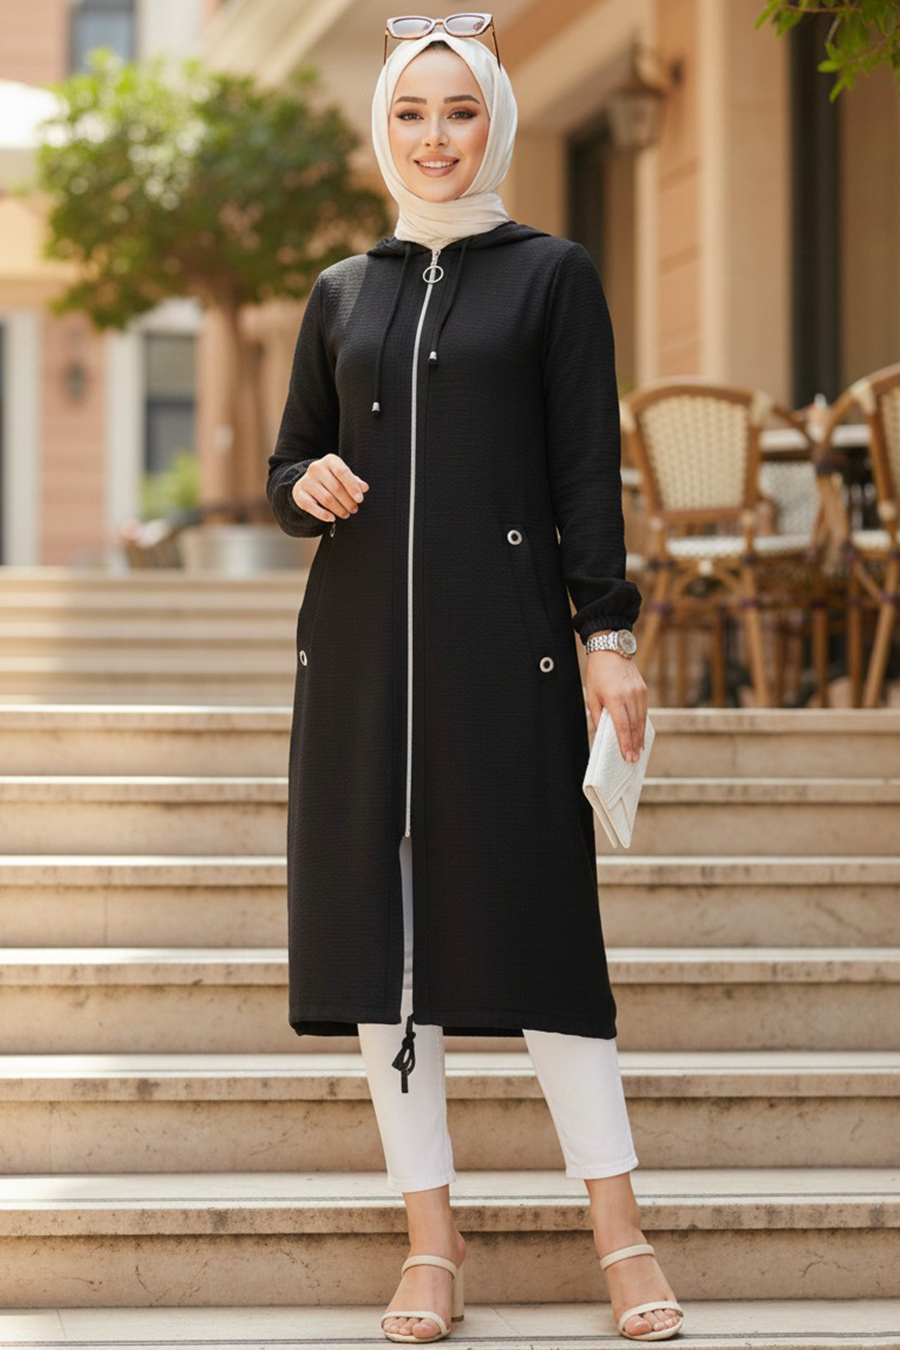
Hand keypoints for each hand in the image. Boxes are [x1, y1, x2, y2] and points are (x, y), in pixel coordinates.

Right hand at [291, 454, 368, 522]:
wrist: (308, 483)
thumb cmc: (332, 479)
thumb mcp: (344, 477)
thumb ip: (355, 481)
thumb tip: (364, 488)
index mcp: (330, 460)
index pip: (343, 472)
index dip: (352, 487)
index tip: (360, 499)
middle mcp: (316, 468)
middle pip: (336, 488)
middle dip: (348, 501)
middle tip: (354, 509)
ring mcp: (306, 481)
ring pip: (327, 499)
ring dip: (339, 509)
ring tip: (346, 514)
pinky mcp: (299, 494)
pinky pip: (312, 507)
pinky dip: (323, 515)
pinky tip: (332, 518)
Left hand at [585, 647, 647, 761]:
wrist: (611, 650)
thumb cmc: (597, 674)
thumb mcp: (591, 695)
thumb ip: (596, 716)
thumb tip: (602, 733)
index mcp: (614, 698)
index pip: (622, 727)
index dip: (625, 744)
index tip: (627, 756)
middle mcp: (629, 696)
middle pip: (634, 726)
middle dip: (634, 745)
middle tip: (634, 759)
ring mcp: (639, 693)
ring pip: (641, 720)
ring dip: (641, 737)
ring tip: (639, 751)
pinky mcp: (644, 690)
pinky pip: (644, 711)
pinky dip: (643, 724)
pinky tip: (641, 734)